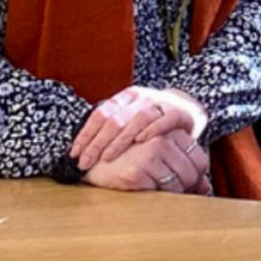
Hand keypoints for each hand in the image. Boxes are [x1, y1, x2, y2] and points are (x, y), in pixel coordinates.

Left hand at [71, 86, 208, 170]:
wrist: (185, 108)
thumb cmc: (150, 120)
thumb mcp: (129, 119)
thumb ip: (110, 130)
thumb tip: (79, 151)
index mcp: (124, 98)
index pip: (100, 114)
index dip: (86, 134)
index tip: (75, 154)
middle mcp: (140, 97)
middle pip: (114, 119)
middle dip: (97, 143)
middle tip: (86, 162)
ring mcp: (159, 103)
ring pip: (136, 119)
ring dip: (121, 140)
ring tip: (108, 157)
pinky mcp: (178, 112)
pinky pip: (164, 120)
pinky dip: (152, 129)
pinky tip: (141, 141)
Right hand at [81, 130, 210, 193]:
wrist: (92, 161)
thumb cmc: (128, 159)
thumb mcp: (159, 154)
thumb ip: (184, 165)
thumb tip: (207, 188)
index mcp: (170, 130)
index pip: (200, 159)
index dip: (197, 177)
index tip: (188, 185)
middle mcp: (162, 139)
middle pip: (193, 172)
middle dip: (188, 187)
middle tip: (174, 192)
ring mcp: (150, 154)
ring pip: (180, 183)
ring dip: (175, 193)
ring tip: (158, 189)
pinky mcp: (137, 171)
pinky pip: (163, 191)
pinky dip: (159, 196)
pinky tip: (146, 190)